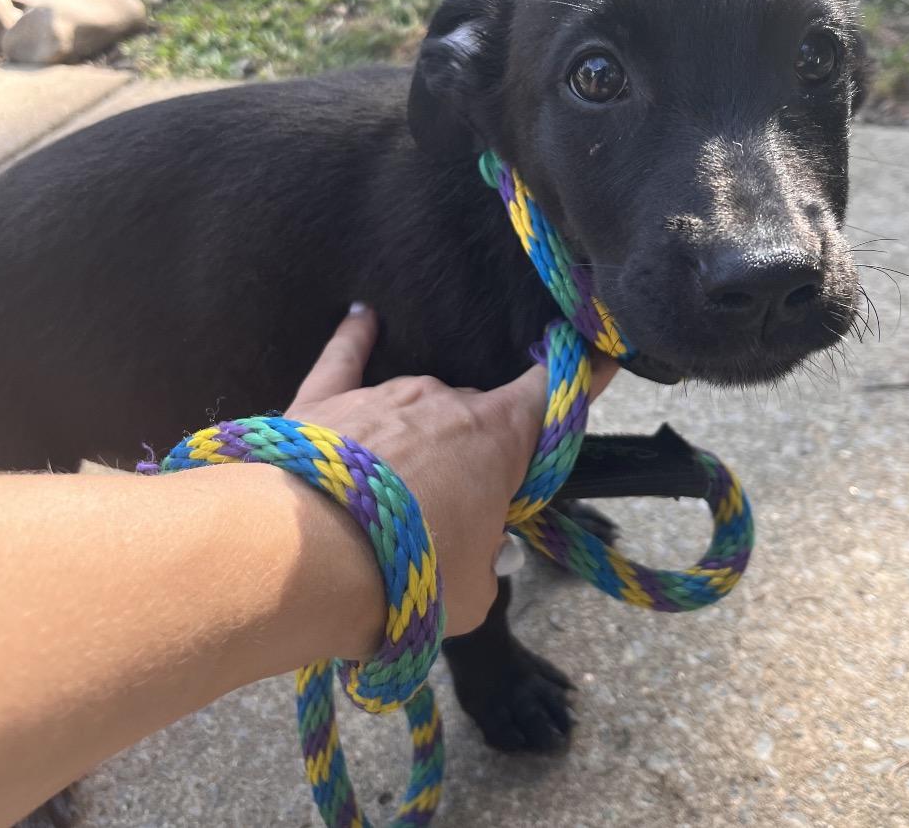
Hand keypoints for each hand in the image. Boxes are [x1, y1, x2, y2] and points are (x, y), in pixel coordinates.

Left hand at [285, 303, 617, 635]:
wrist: (308, 562)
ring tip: (385, 489)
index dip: (581, 376)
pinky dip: (355, 338)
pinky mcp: (326, 396)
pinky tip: (362, 316)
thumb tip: (472, 551)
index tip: (600, 351)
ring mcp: (384, 393)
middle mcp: (446, 401)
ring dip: (414, 435)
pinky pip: (345, 358)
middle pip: (474, 415)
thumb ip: (482, 561)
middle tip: (446, 506)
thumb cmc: (408, 578)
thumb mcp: (471, 592)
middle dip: (469, 452)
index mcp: (497, 438)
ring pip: (416, 403)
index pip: (553, 394)